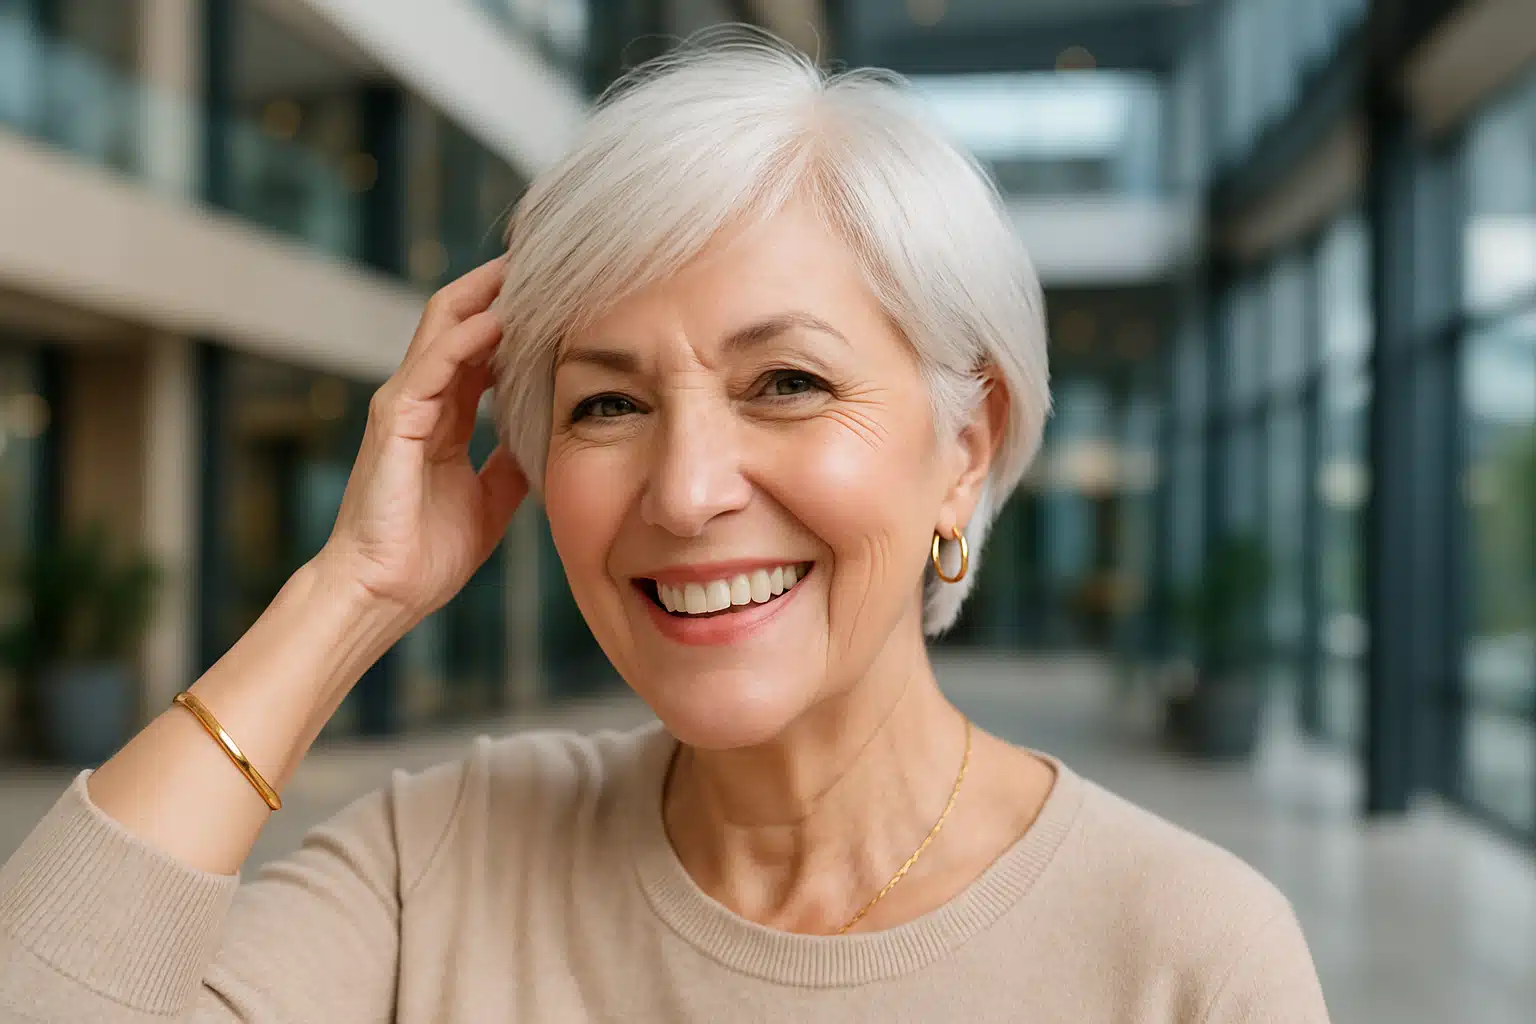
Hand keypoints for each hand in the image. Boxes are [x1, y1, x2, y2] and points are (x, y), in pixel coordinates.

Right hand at [317, 256, 528, 621]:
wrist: (383, 593)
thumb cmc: (427, 553)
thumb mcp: (491, 498)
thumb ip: (511, 460)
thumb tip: (544, 437)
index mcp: (445, 416)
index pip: (481, 344)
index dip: (517, 314)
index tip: (561, 289)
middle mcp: (422, 399)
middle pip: (461, 317)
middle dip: (502, 285)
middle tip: (549, 254)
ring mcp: (404, 404)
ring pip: (444, 325)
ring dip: (488, 294)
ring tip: (530, 264)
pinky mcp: (394, 420)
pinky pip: (434, 364)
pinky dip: (468, 337)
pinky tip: (504, 318)